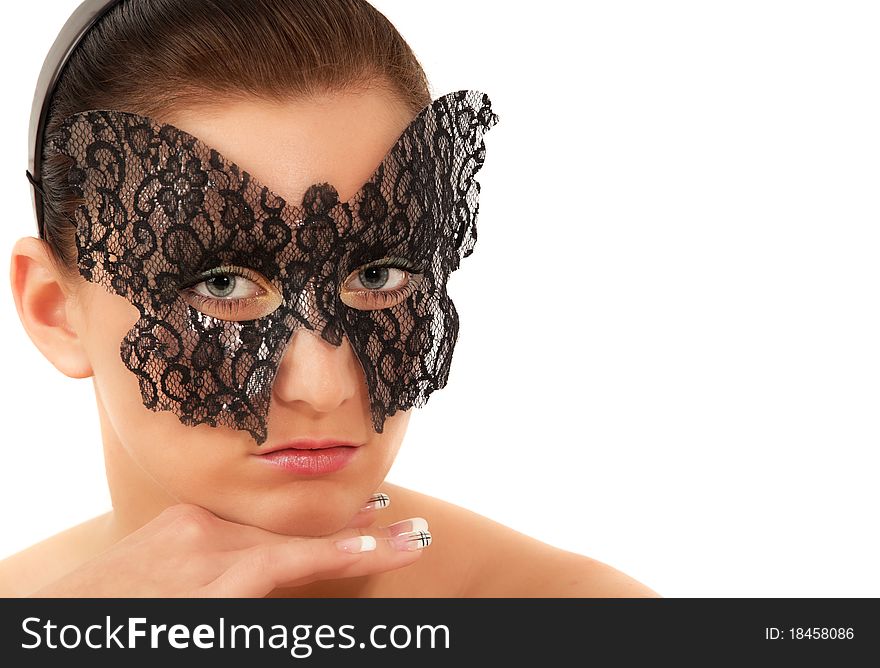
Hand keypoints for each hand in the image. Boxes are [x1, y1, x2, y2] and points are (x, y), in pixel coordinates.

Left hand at [29, 494, 430, 597]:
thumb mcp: (200, 635)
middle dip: (352, 539)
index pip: (291, 563)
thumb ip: (252, 610)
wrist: (64, 617)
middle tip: (408, 533)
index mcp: (205, 590)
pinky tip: (302, 525)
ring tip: (368, 522)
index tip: (396, 545)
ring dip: (318, 532)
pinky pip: (243, 524)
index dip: (347, 554)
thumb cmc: (133, 636)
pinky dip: (278, 527)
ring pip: (270, 530)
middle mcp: (199, 550)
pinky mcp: (181, 516)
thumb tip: (299, 579)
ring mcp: (188, 527)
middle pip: (292, 542)